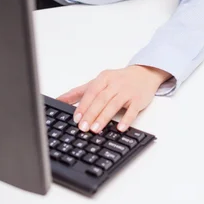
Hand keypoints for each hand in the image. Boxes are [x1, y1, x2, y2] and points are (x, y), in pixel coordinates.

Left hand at [56, 65, 171, 133]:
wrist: (144, 74)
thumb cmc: (118, 80)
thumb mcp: (98, 82)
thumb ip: (79, 92)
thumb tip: (59, 100)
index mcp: (104, 78)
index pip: (92, 91)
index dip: (83, 105)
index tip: (76, 118)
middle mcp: (115, 83)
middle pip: (101, 99)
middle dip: (91, 114)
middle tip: (83, 127)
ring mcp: (127, 91)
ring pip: (114, 104)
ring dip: (104, 117)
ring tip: (96, 129)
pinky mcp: (138, 99)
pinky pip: (132, 110)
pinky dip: (126, 119)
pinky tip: (120, 128)